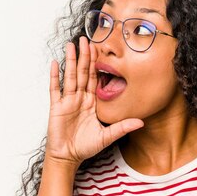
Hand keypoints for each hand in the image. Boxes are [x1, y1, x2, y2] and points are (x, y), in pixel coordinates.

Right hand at [45, 36, 143, 165]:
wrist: (68, 156)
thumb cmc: (86, 146)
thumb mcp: (107, 136)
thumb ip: (123, 127)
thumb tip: (141, 122)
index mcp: (92, 102)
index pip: (96, 78)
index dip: (98, 64)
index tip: (101, 49)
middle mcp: (80, 98)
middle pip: (83, 72)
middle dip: (85, 56)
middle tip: (87, 39)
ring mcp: (68, 101)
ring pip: (70, 76)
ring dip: (71, 60)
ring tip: (72, 45)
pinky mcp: (57, 106)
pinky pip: (55, 89)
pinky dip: (55, 76)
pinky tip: (55, 63)